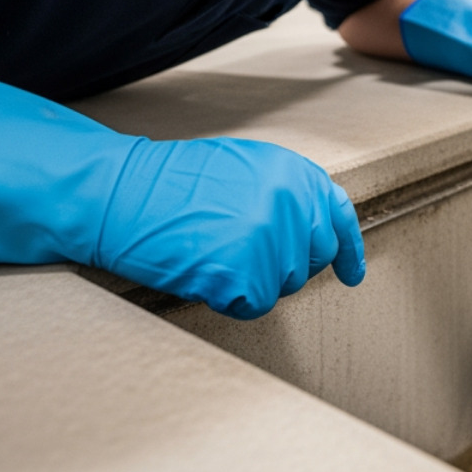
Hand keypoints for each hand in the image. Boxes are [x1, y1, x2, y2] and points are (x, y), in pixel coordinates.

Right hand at [0, 48, 364, 318]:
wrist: (119, 192)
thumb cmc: (169, 182)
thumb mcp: (242, 167)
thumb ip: (284, 192)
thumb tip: (316, 229)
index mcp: (294, 173)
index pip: (337, 219)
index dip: (347, 250)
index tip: (351, 274)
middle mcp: (291, 204)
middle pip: (310, 261)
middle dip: (280, 265)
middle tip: (232, 253)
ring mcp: (270, 240)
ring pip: (281, 286)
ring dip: (249, 281)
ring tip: (208, 251)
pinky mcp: (244, 273)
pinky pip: (250, 304)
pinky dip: (226, 297)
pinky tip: (200, 271)